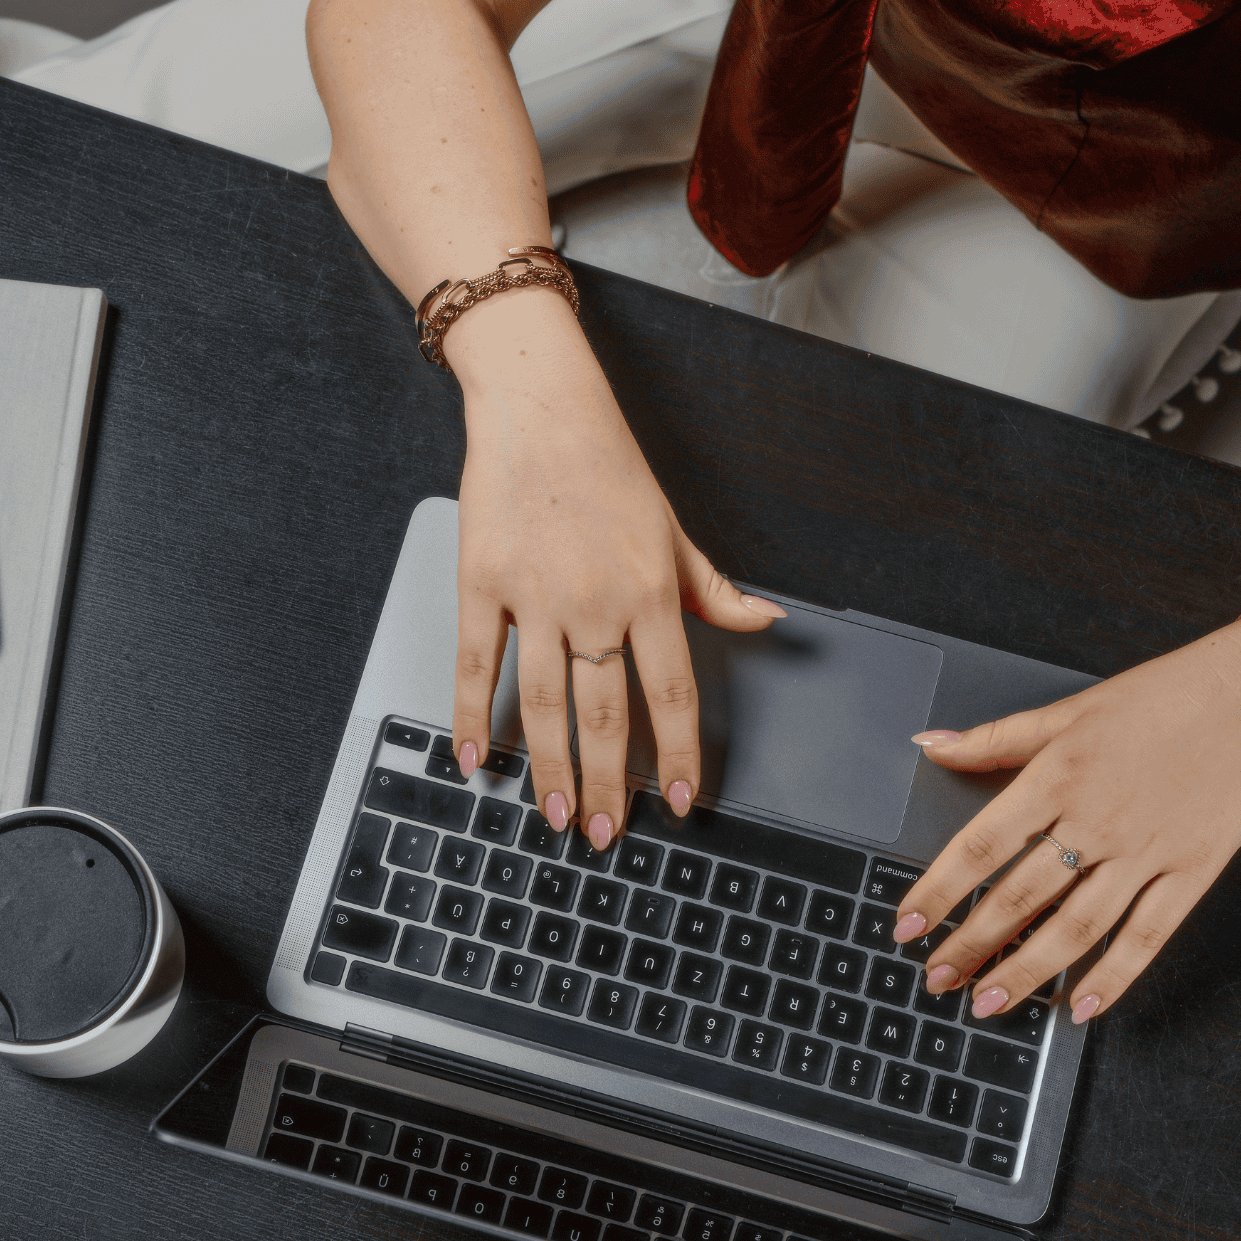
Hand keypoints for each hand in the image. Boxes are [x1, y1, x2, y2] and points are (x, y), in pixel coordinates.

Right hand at [451, 361, 782, 852]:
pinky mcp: (482, 584)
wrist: (541, 409)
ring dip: (550, 768)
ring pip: (546, 703)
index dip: (679, 754)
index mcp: (650, 592)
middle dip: (609, 783)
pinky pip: (480, 665)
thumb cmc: (608, 466)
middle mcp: (595, 601)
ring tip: (553, 815)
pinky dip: (474, 717)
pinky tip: (475, 760)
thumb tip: (766, 620)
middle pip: (606, 714)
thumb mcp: (675, 530)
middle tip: (605, 832)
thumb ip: (714, 588)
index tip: (682, 801)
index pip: (672, 692)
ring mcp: (535, 596)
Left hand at [892, 617, 1240, 1024]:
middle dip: (971, 946)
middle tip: (936, 980)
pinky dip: (1113, 977)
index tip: (906, 927)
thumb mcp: (1070, 709)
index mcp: (1058, 776)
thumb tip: (930, 745)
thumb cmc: (1163, 696)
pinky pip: (1146, 937)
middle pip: (1019, 897)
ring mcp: (1147, 851)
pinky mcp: (1193, 872)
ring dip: (1026, 972)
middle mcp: (1097, 819)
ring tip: (989, 1003)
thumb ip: (996, 738)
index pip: (980, 846)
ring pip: (1074, 928)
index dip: (937, 893)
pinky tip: (1081, 1006)